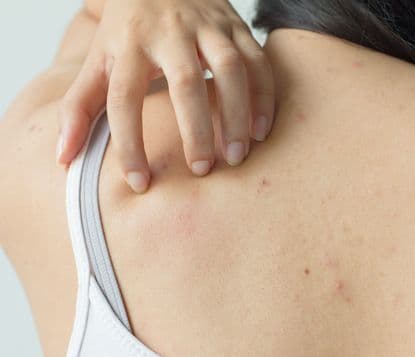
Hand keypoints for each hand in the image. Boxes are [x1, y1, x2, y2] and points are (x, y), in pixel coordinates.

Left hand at [56, 0, 274, 192]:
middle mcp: (169, 33)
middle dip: (195, 130)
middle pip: (185, 83)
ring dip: (237, 115)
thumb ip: (79, 108)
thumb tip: (62, 158)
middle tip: (201, 170)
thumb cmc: (127, 30)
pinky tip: (261, 131)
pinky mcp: (236, 26)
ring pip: (230, 70)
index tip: (139, 183)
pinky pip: (258, 61)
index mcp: (128, 44)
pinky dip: (264, 96)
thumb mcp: (97, 62)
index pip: (125, 98)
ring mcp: (207, 27)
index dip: (130, 143)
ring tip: (237, 155)